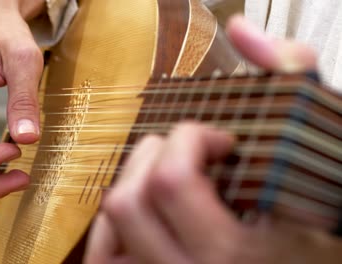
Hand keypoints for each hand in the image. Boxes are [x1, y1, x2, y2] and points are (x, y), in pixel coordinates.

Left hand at [84, 16, 339, 262]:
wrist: (301, 263)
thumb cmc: (309, 223)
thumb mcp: (311, 159)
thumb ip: (289, 81)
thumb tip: (242, 30)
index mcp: (234, 250)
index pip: (173, 182)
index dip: (189, 140)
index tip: (217, 139)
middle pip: (131, 199)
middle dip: (155, 154)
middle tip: (185, 150)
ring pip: (112, 222)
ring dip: (134, 179)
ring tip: (169, 174)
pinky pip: (103, 252)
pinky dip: (116, 218)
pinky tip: (149, 205)